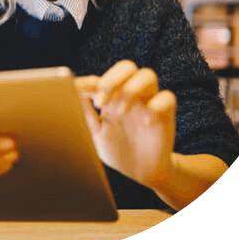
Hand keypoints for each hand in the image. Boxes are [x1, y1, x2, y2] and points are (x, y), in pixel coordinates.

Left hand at [79, 60, 175, 188]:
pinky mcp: (166, 114)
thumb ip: (85, 114)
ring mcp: (149, 102)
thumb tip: (71, 93)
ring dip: (132, 89)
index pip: (102, 79)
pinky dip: (156, 106)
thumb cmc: (116, 150)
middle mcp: (130, 94)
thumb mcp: (96, 133)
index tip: (78, 90)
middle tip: (101, 101)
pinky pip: (167, 98)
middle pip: (127, 67)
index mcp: (112, 96)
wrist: (141, 173)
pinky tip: (146, 122)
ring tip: (122, 111)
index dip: (90, 83)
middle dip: (113, 79)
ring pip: (148, 75)